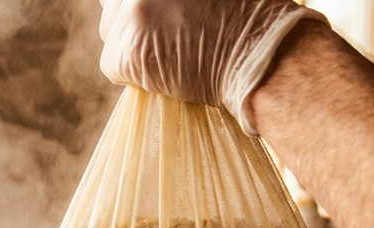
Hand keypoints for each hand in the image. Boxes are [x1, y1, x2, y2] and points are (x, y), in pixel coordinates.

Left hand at [98, 0, 326, 133]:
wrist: (261, 57)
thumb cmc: (249, 17)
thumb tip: (153, 4)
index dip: (138, 4)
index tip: (157, 16)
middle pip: (113, 5)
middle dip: (134, 20)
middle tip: (168, 34)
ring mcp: (131, 15)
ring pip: (111, 33)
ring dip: (133, 44)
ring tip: (171, 51)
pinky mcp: (126, 52)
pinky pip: (112, 65)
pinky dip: (133, 74)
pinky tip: (165, 71)